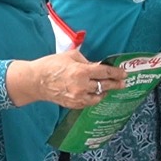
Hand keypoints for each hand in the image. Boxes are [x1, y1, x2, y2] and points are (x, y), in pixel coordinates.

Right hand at [6, 49, 127, 108]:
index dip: (116, 73)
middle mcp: (82, 86)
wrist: (36, 81)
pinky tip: (96, 94)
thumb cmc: (51, 65)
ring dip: (105, 91)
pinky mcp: (74, 104)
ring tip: (108, 88)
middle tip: (122, 83)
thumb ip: (86, 61)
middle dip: (116, 83)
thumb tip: (97, 66)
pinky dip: (94, 98)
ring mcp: (78, 97)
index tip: (124, 73)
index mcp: (82, 71)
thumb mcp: (71, 56)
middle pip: (105, 85)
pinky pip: (89, 102)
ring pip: (99, 96)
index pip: (105, 72)